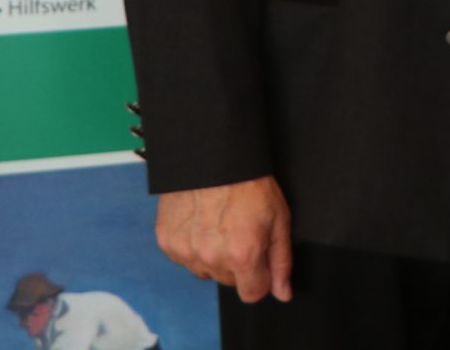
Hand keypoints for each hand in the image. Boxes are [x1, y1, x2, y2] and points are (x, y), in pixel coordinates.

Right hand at [155, 176, 293, 301]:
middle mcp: (212, 258)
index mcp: (243, 255)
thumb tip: (283, 293)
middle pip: (229, 281)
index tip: (260, 261)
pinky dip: (193, 245)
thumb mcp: (279, 218)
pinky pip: (185, 257)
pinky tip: (201, 221)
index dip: (260, 278)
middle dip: (238, 264)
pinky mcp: (167, 241)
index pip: (252, 294)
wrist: (212, 155)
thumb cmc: (250, 183)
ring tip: (219, 224)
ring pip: (206, 270)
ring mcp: (186, 250)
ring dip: (214, 256)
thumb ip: (281, 261)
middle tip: (240, 231)